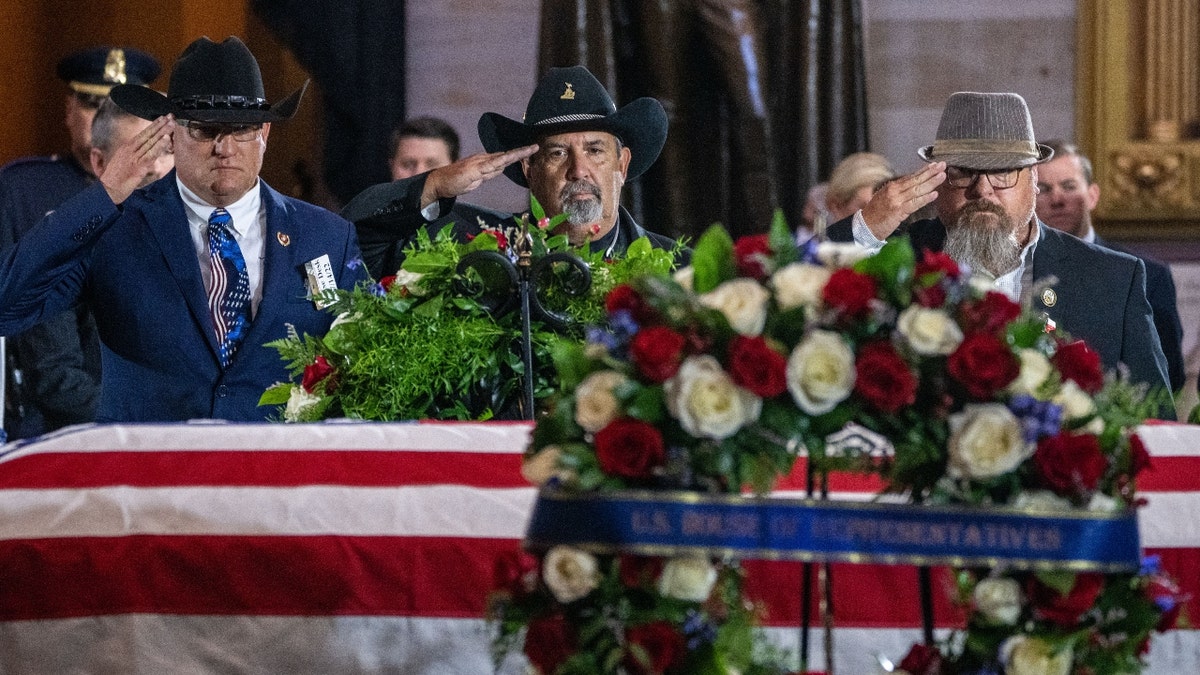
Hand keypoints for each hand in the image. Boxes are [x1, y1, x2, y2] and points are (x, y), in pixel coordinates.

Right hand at [100, 115, 174, 204]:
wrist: (107, 190)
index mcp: (125, 148)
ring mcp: (134, 157)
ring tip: (172, 123)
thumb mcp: (111, 164)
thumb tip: (96, 150)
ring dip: (163, 131)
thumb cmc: (111, 180)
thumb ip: (109, 156)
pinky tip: (168, 138)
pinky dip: (160, 145)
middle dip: (160, 124)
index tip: (162, 119)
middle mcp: (129, 150)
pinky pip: (152, 153)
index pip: (141, 134)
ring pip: (151, 142)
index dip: (152, 126)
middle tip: (171, 115)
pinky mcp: (139, 166)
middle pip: (147, 134)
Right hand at [419, 144, 538, 206]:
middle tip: (536, 146)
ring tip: (530, 149)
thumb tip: (501, 168)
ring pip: (502, 158)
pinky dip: (502, 161)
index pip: (504, 158)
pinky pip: (491, 165)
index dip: (517, 155)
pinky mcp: (474, 169)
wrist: (439, 183)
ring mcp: (479, 163)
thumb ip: (489, 174)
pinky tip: (511, 158)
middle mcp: (483, 159)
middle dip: (521, 152)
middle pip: (506, 156)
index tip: (530, 150)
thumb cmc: (456, 182)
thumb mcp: (477, 180)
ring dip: (516, 154)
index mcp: (485, 162)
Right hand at [860, 161, 945, 238]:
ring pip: (917, 190)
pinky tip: (934, 194)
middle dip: (930, 172)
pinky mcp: (898, 211)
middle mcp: (894, 191)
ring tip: (942, 176)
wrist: (864, 226)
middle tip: (942, 165)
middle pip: (915, 180)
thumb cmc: (874, 214)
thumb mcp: (885, 198)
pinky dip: (925, 198)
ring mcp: (896, 201)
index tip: (934, 165)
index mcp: (891, 187)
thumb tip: (912, 187)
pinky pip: (914, 203)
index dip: (924, 170)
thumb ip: (898, 192)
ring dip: (931, 182)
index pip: (911, 176)